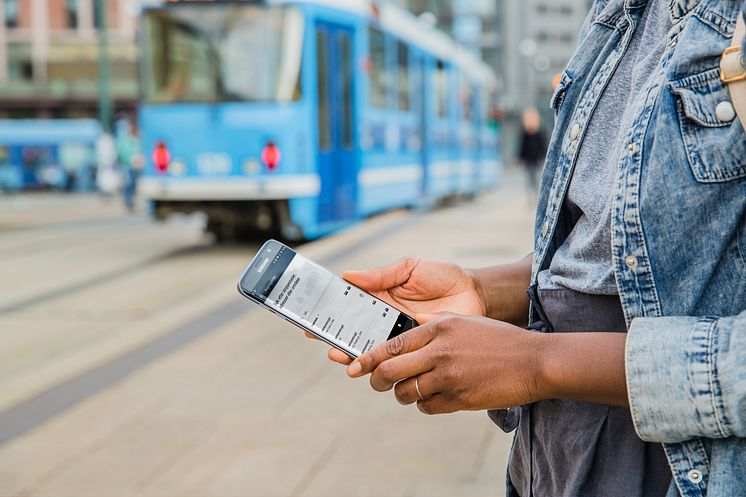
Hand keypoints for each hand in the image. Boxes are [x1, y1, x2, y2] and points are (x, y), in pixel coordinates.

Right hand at [319, 258, 486, 364]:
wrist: (477, 294)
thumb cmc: (444, 277)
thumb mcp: (410, 268)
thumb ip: (382, 275)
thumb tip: (348, 275)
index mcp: (382, 296)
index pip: (351, 304)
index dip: (331, 310)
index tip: (312, 315)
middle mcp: (386, 318)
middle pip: (355, 329)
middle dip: (335, 335)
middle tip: (319, 339)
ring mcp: (399, 335)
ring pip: (370, 347)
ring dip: (352, 352)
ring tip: (339, 355)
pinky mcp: (414, 350)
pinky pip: (394, 359)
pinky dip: (379, 364)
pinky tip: (366, 366)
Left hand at [346, 313, 543, 413]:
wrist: (533, 361)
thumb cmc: (498, 339)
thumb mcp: (463, 321)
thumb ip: (432, 325)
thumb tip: (404, 334)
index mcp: (438, 327)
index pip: (391, 345)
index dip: (368, 358)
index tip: (353, 366)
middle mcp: (439, 350)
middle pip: (390, 371)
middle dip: (377, 381)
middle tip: (378, 384)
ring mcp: (449, 376)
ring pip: (406, 392)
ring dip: (403, 394)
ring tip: (412, 390)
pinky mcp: (460, 398)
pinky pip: (426, 407)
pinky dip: (425, 404)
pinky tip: (436, 397)